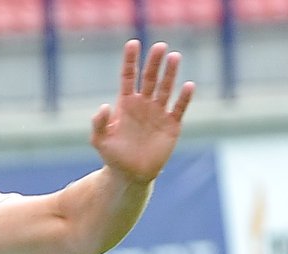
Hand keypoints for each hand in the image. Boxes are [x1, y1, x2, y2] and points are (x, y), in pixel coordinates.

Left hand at [92, 41, 193, 185]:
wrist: (130, 175)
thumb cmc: (113, 156)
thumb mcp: (100, 140)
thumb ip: (99, 124)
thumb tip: (103, 106)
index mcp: (126, 104)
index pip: (128, 76)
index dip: (130, 60)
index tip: (133, 44)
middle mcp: (144, 104)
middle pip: (149, 78)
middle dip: (154, 62)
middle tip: (159, 46)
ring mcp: (158, 113)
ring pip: (165, 88)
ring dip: (170, 74)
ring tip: (174, 57)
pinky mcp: (171, 125)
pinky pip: (179, 108)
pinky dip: (183, 98)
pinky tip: (187, 86)